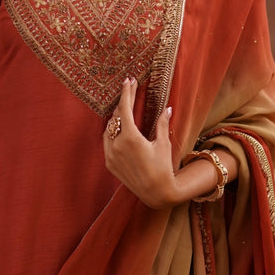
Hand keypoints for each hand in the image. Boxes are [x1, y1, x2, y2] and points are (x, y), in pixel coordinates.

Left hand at [102, 78, 177, 208]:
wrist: (156, 193)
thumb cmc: (163, 168)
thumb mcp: (163, 144)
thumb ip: (162, 124)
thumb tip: (167, 109)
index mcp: (130, 138)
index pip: (125, 109)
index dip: (127, 93)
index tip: (129, 81)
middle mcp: (117, 145)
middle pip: (116, 117)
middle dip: (123, 103)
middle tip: (129, 90)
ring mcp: (111, 155)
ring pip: (109, 129)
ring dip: (116, 117)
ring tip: (124, 108)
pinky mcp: (109, 164)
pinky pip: (107, 142)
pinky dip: (112, 132)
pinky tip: (118, 128)